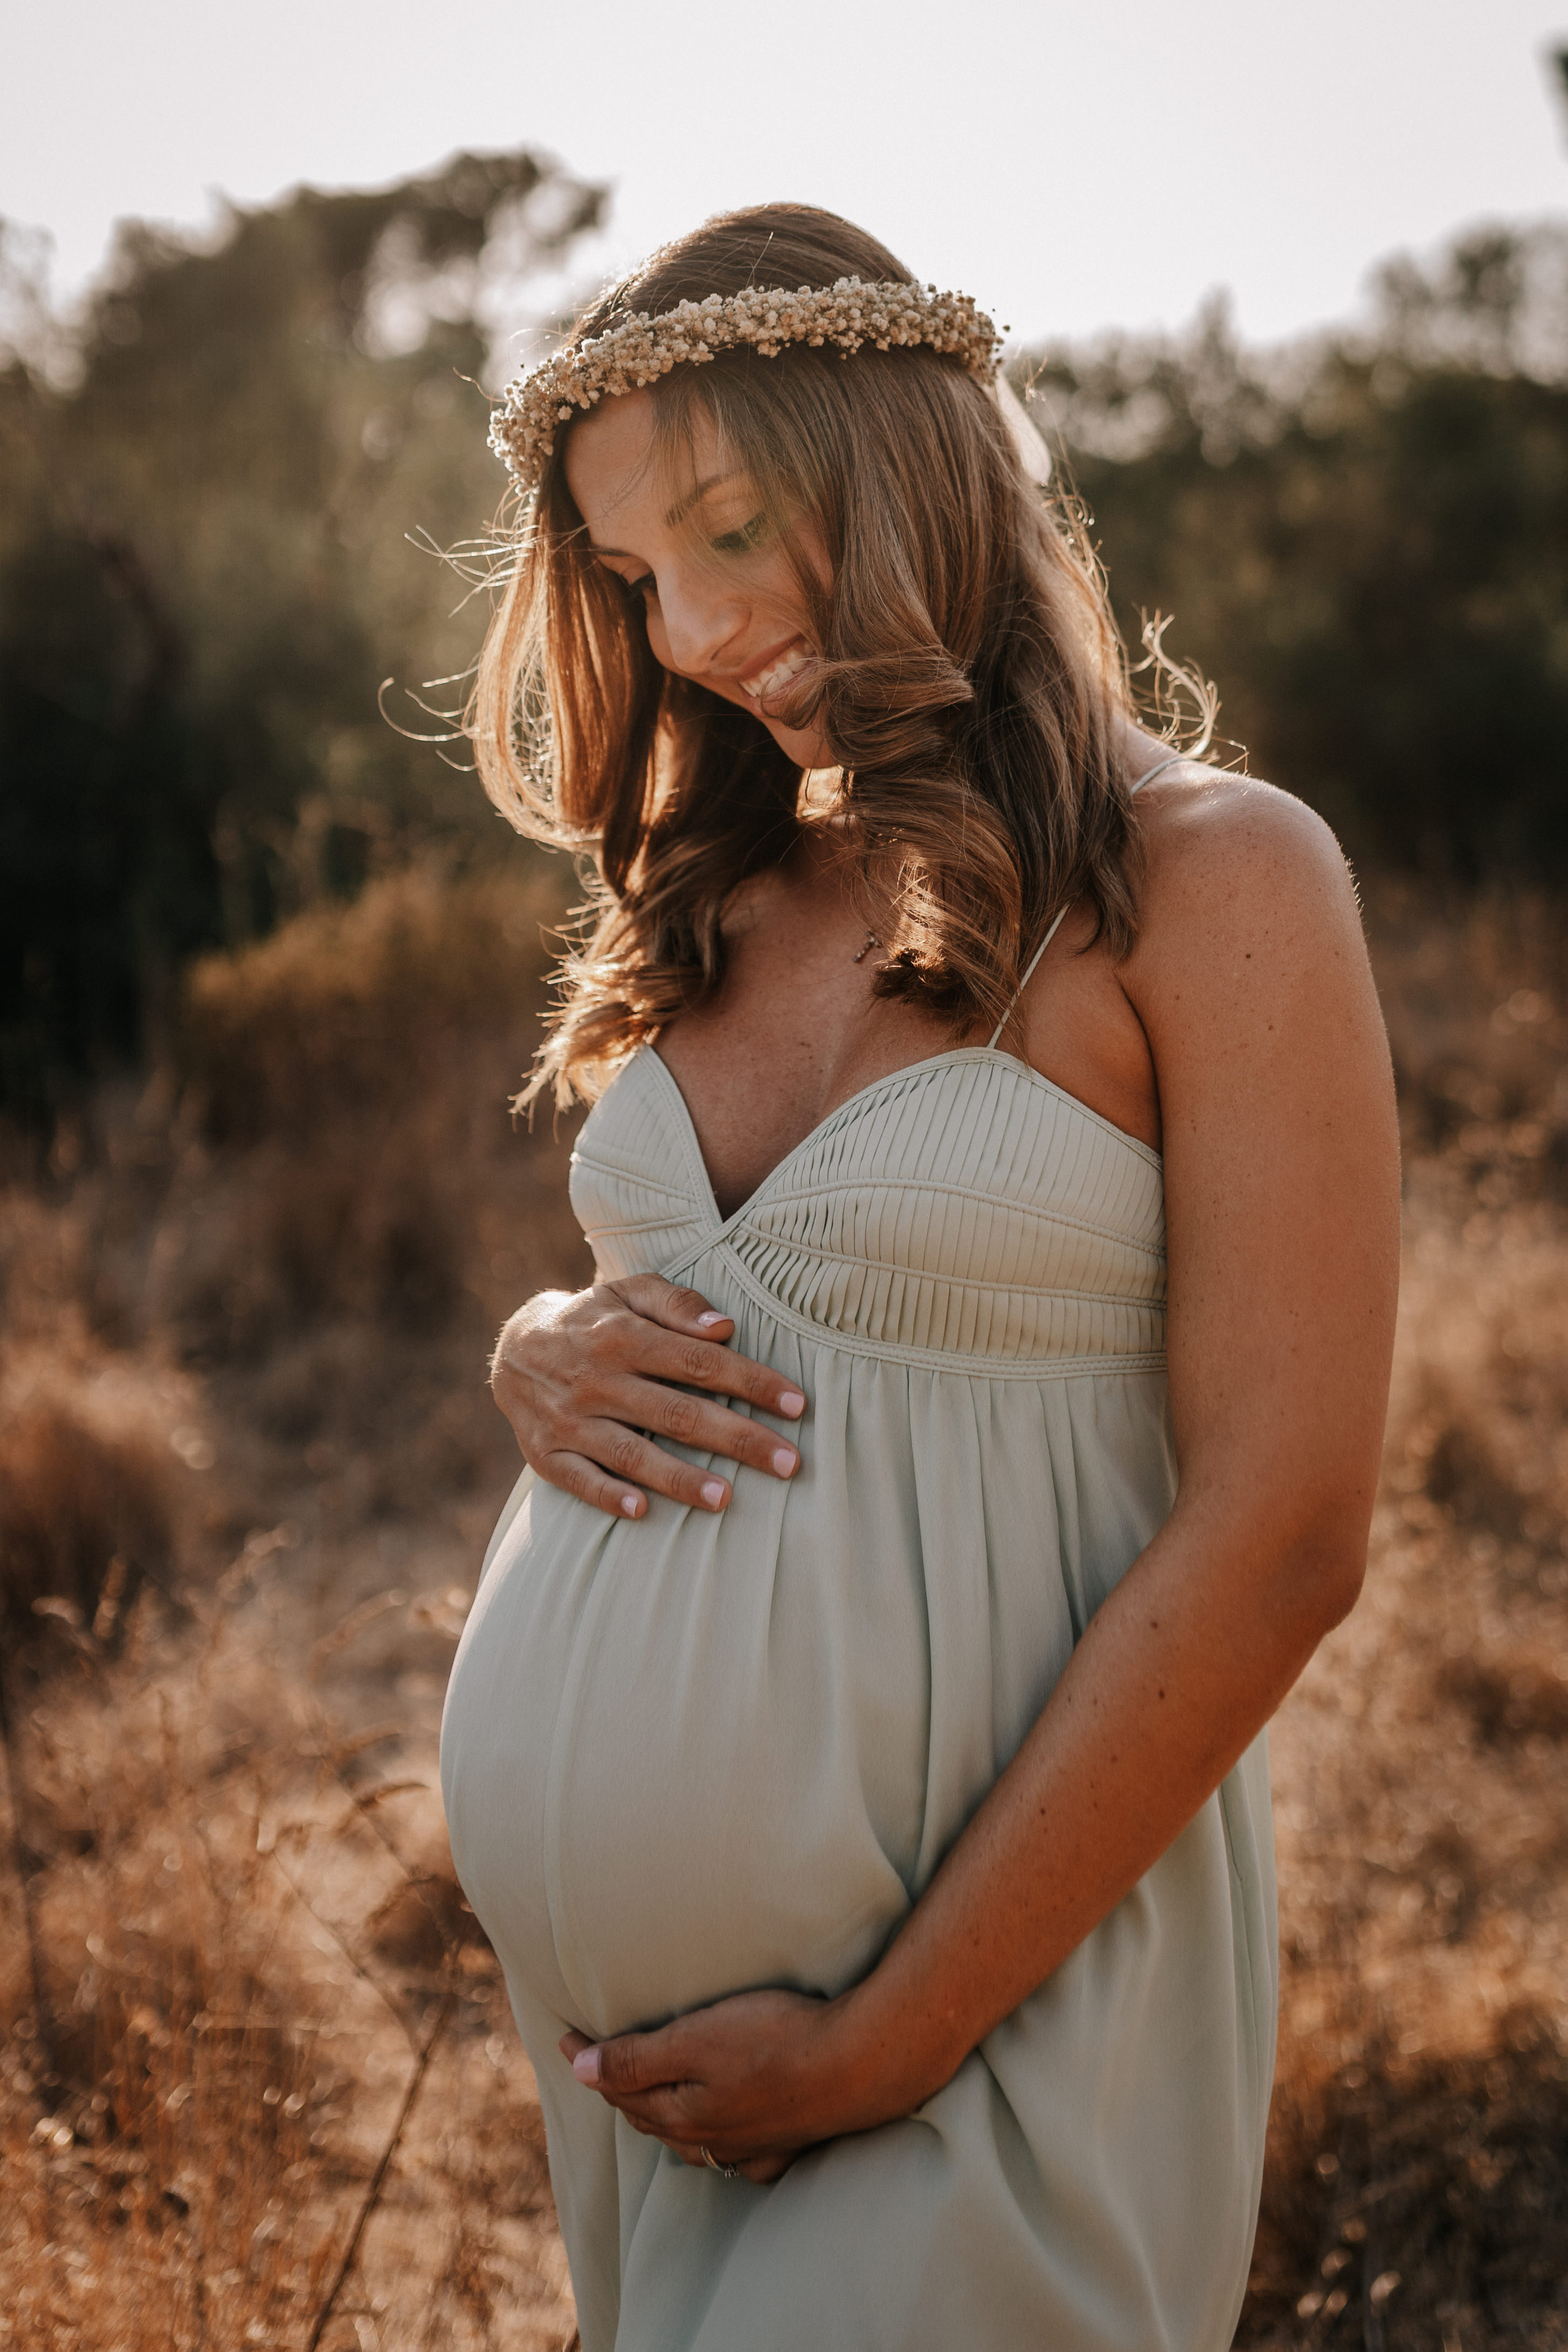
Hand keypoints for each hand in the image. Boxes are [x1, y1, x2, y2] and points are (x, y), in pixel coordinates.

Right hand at [491, 1275, 805, 1519]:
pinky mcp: (545, 1454)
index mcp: (624, 1336)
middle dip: (737, 1438)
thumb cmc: (593, 1320)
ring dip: (678, 1478)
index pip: (700, 1362)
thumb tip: (725, 1327)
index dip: (751, 1382)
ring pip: (631, 1453)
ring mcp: (570, 1420)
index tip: (797, 1405)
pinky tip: (642, 1512)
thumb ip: (677, 1303)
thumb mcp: (629, 1292)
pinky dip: (607, 1495)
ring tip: (725, 1499)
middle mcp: (597, 1380)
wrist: (513, 1348)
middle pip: (677, 1413)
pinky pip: (578, 1480)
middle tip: (789, 1463)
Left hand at [560, 1989, 864, 2184]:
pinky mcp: (787, 2144)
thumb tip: (580, 2070)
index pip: (621, 2088)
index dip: (590, 2060)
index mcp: (683, 2114)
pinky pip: (737, 2150)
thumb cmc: (776, 2039)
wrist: (861, 2063)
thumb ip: (637, 2058)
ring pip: (691, 2138)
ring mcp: (752, 2147)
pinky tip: (723, 2133)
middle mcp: (713, 2141)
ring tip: (650, 2094)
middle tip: (599, 2061)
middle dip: (621, 2090)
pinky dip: (717, 2138)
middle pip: (652, 2116)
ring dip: (664, 2116)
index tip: (567, 2034)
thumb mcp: (696, 2039)